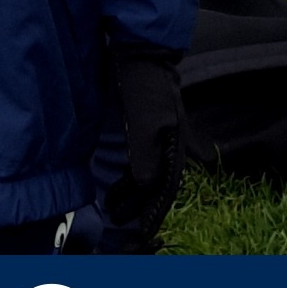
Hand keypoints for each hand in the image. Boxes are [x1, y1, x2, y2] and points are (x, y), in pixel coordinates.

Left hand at [104, 45, 189, 244]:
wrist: (140, 51)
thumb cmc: (145, 81)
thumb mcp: (146, 116)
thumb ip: (146, 152)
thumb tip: (146, 184)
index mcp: (173, 147)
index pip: (164, 191)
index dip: (152, 214)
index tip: (141, 237)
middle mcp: (168, 148)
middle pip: (156, 189)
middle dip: (142, 212)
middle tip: (123, 231)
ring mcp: (156, 140)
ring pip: (146, 179)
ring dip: (132, 199)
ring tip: (112, 213)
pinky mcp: (142, 132)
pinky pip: (136, 165)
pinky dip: (126, 182)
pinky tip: (113, 191)